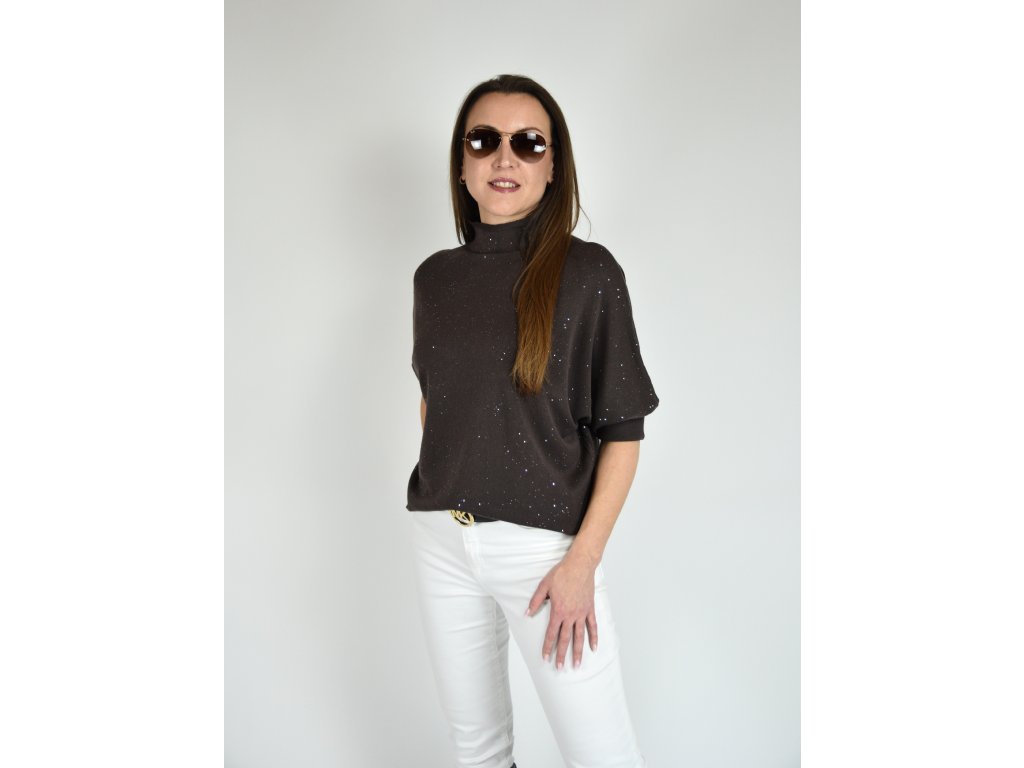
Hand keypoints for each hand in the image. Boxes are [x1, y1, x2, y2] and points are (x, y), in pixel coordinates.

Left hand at [524, 552, 598, 669]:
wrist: (580, 565)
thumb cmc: (561, 574)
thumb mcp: (543, 586)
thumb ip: (535, 601)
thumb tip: (527, 613)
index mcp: (558, 611)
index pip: (551, 634)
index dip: (548, 647)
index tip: (545, 658)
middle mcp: (571, 615)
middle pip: (565, 639)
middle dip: (562, 655)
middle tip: (560, 668)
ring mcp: (582, 613)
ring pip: (580, 636)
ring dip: (578, 652)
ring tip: (577, 664)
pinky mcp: (590, 609)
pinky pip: (592, 626)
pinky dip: (594, 637)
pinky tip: (594, 648)